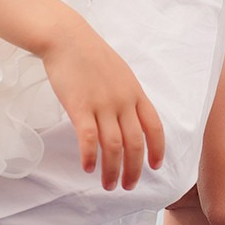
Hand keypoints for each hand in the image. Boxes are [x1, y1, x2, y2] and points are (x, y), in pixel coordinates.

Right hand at [41, 20, 165, 190]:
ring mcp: (102, 104)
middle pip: (135, 144)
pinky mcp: (80, 107)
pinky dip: (90, 157)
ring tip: (109, 185)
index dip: (157, 150)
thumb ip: (128, 96)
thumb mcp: (121, 73)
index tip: (154, 167)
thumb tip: (131, 117)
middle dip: (134, 169)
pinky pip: (89, 139)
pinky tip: (88, 168)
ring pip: (113, 146)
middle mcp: (123, 102)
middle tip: (128, 186)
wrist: (67, 38)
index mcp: (135, 93)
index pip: (154, 128)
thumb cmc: (91, 55)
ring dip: (113, 170)